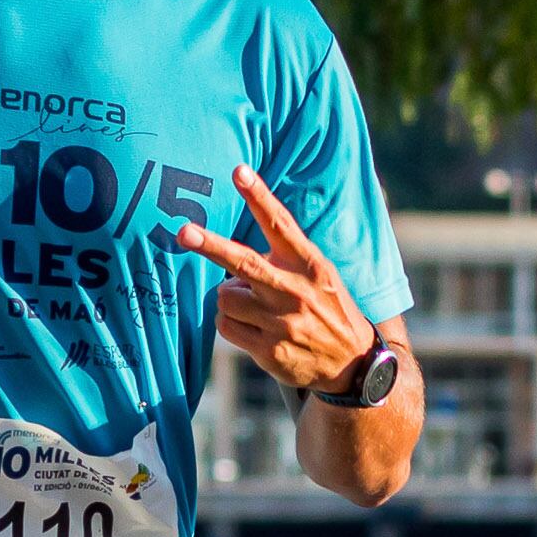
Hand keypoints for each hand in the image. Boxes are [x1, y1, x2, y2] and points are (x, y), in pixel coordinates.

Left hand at [173, 166, 375, 395]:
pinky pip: (226, 327)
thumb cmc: (328, 309)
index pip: (281, 224)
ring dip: (231, 299)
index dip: (258, 196)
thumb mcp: (320, 275)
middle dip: (210, 245)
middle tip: (184, 232)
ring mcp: (281, 322)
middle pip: (242, 262)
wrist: (352, 364)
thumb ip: (284, 259)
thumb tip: (231, 256)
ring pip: (225, 297)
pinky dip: (232, 324)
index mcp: (311, 265)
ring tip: (255, 307)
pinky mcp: (268, 350)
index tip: (239, 172)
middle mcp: (295, 291)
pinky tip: (255, 329)